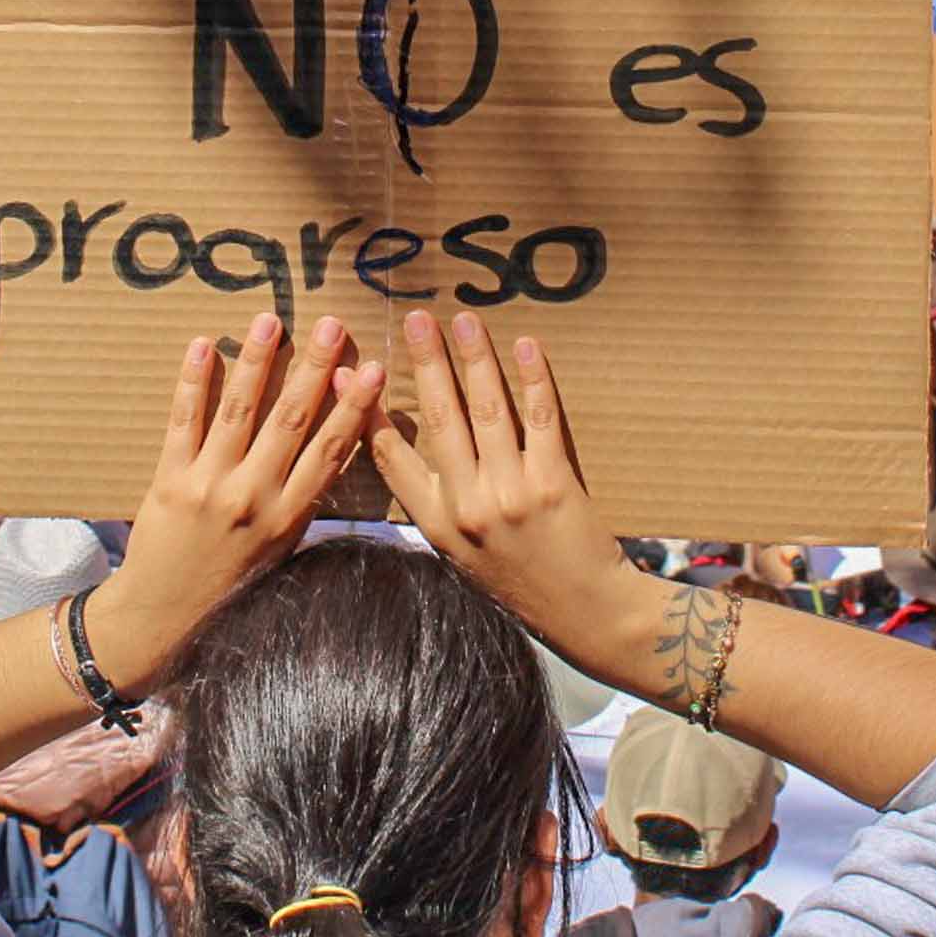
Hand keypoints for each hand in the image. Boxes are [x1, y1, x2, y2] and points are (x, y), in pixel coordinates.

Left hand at [84, 313, 381, 692]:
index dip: (353, 407)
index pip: (330, 450)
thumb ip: (305, 498)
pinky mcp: (170, 480)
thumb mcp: (283, 548)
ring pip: (239, 412)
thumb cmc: (231, 582)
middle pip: (291, 420)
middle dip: (313, 368)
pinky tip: (205, 347)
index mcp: (289, 516)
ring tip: (270, 320)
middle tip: (332, 324)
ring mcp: (210, 487)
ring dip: (257, 362)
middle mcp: (254, 498)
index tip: (373, 368)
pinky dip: (194, 383)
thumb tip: (336, 448)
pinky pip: (183, 422)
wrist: (165, 616)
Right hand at [368, 311, 641, 663]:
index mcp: (436, 525)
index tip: (350, 373)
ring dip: (474, 360)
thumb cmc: (523, 584)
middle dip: (426, 364)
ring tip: (464, 322)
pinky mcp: (554, 484)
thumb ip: (439, 506)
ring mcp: (510, 494)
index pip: (390, 458)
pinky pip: (539, 420)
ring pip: (486, 411)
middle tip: (417, 320)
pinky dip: (532, 380)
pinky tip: (526, 348)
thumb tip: (414, 458)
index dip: (367, 411)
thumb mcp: (463, 557)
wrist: (586, 615)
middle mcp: (467, 507)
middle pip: (439, 419)